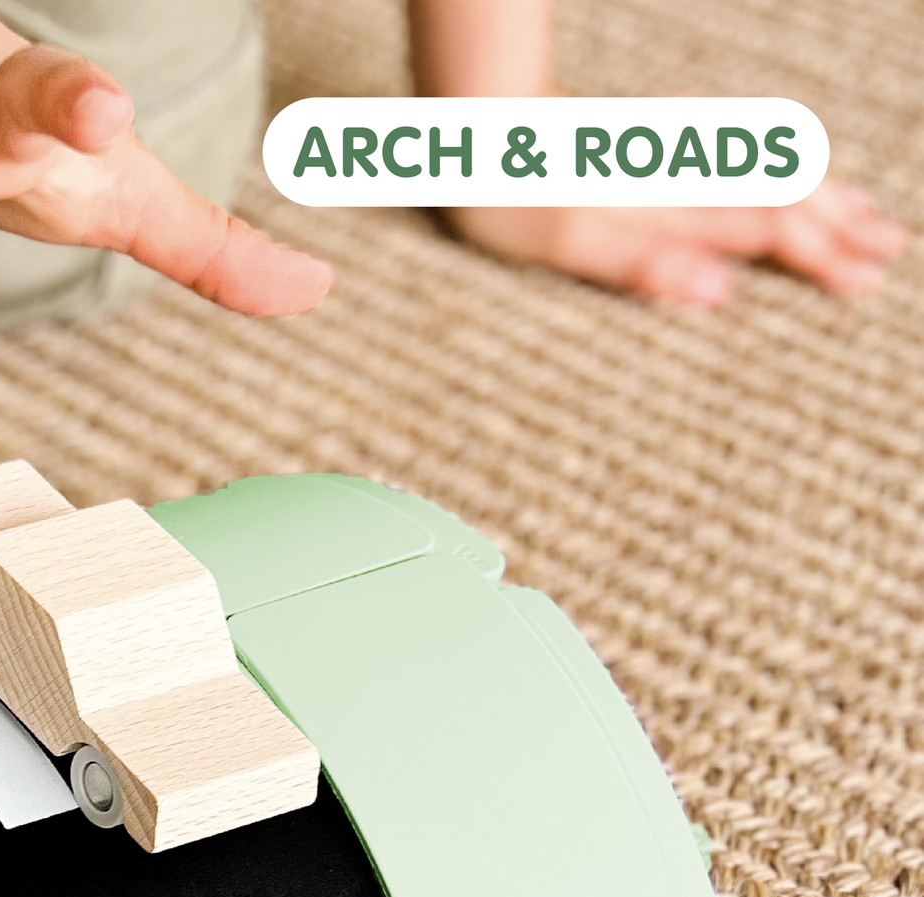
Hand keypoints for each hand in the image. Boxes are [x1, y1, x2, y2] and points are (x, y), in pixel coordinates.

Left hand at [442, 182, 904, 305]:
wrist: (480, 135)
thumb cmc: (512, 201)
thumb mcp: (566, 246)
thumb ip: (645, 266)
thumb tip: (721, 294)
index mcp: (675, 202)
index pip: (770, 230)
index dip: (821, 257)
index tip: (864, 283)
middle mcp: (688, 169)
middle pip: (785, 195)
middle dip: (840, 226)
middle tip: (888, 254)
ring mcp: (681, 148)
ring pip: (773, 169)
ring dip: (824, 194)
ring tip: (866, 217)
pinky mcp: (666, 137)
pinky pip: (748, 151)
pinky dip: (786, 169)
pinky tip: (796, 177)